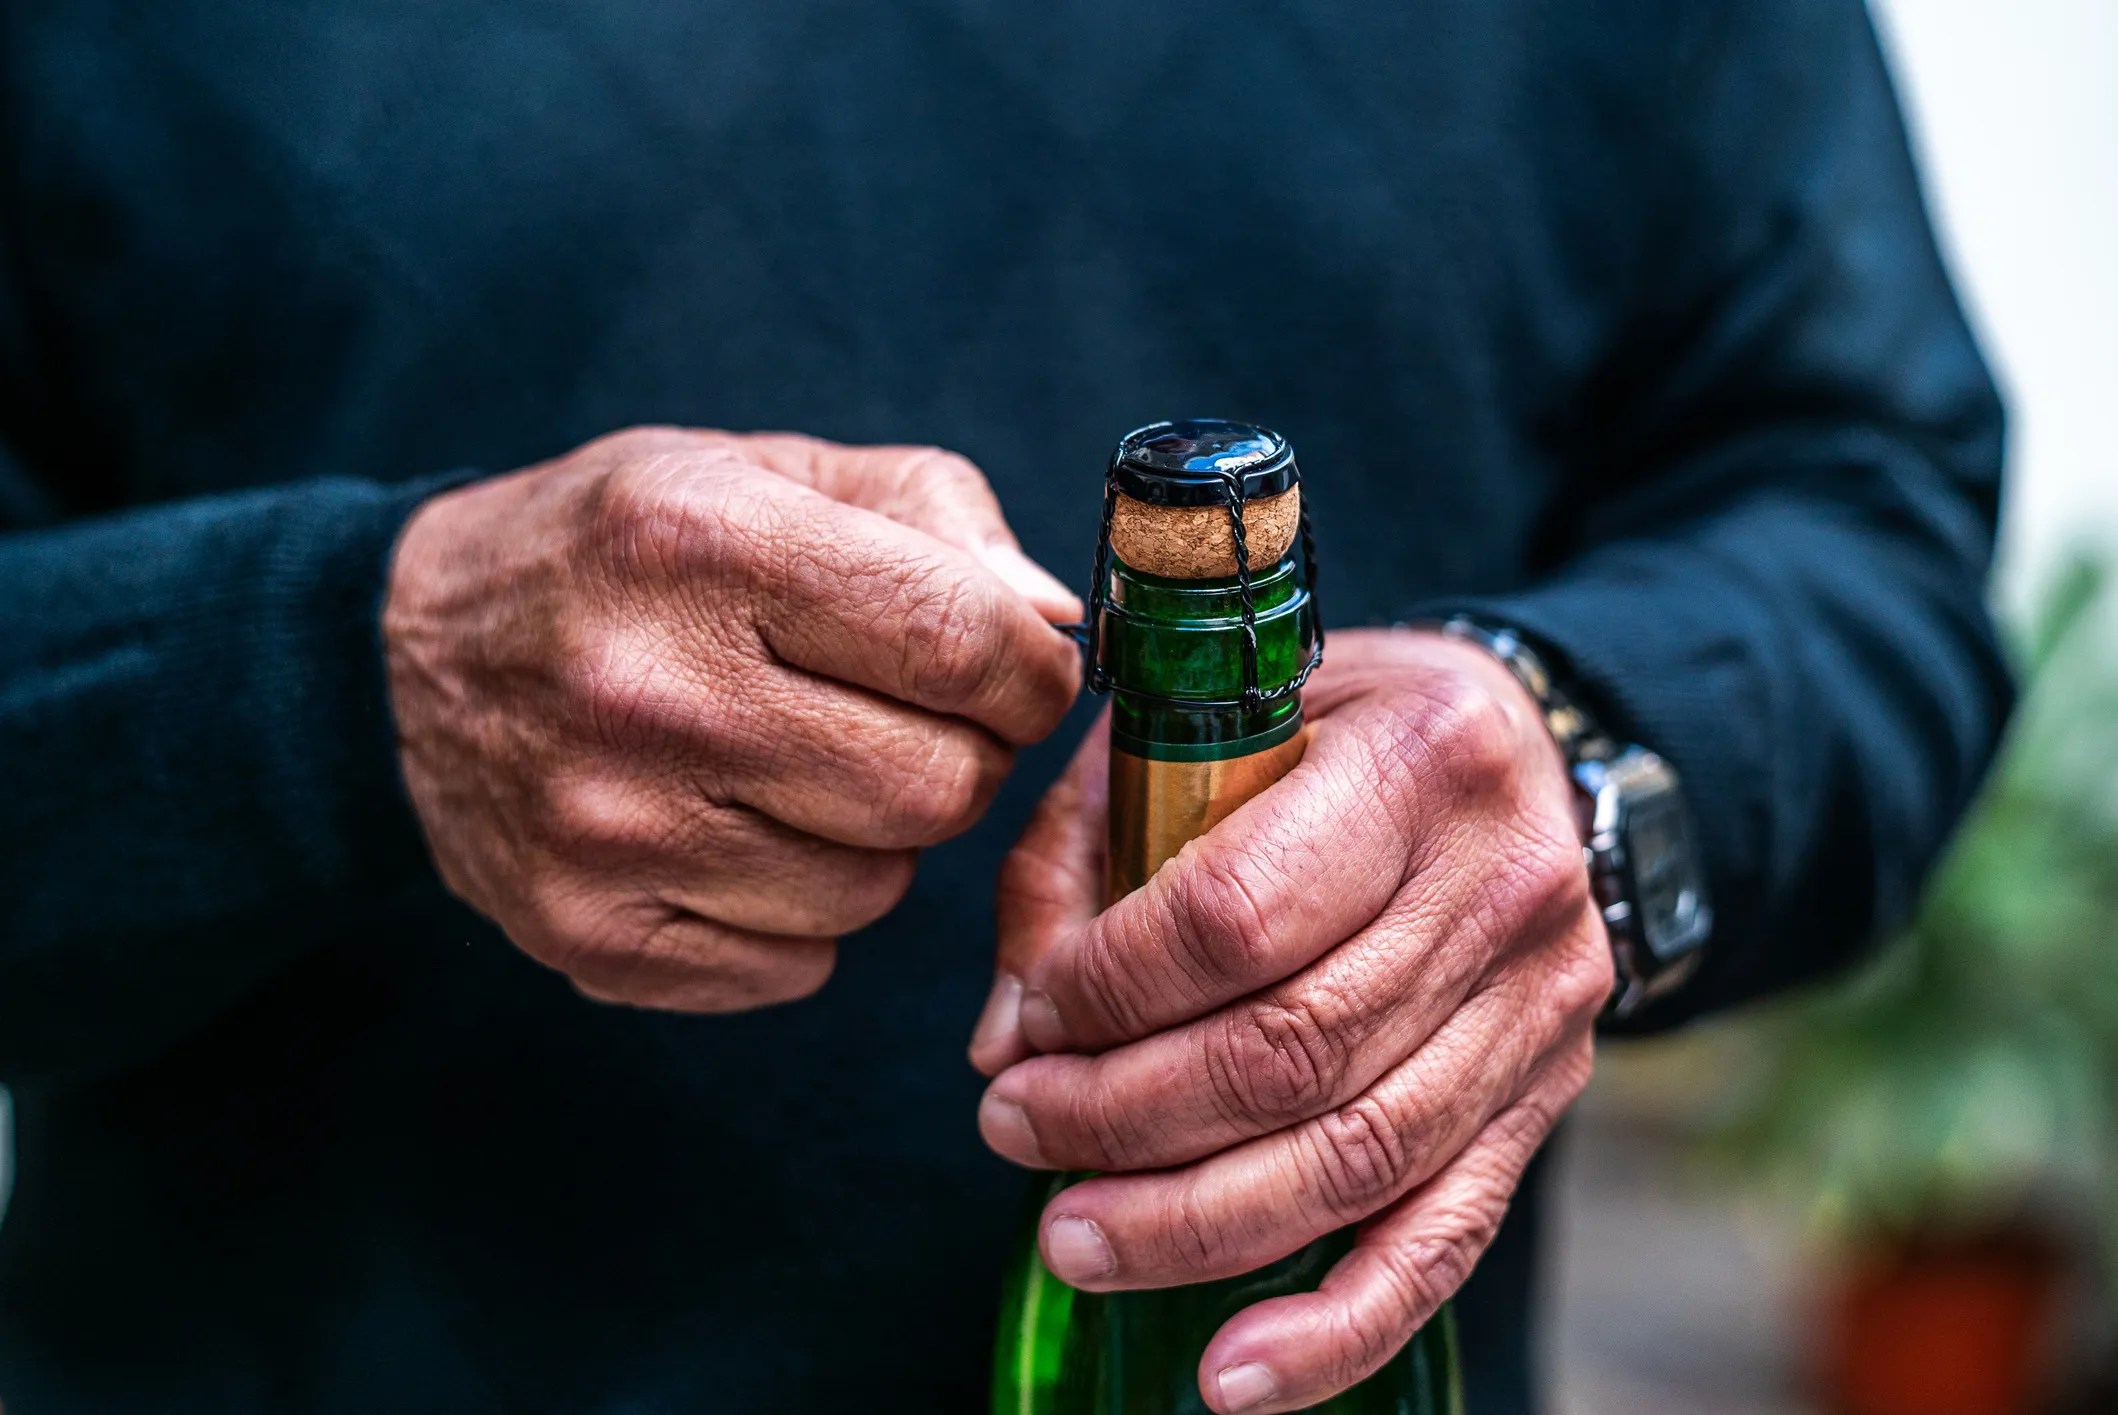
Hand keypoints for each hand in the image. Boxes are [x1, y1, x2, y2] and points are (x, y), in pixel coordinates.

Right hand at [385, 427, 1079, 1011]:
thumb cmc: (628, 549)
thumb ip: (933, 516)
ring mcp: (608, 830)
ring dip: (878, 838)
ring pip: (877, 889)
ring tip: (805, 771)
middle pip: (937, 787)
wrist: (406, 654)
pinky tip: (739, 836)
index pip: (960, 640)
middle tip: (912, 722)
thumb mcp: (765, 470)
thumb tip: (1053, 624)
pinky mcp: (586, 934)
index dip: (1030, 672)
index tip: (1020, 674)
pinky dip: (802, 913)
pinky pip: (798, 966)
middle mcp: (648, 690)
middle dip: (964, 757)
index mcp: (705, 543)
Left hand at [969, 627, 1609, 1412]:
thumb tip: (1007, 1040)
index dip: (1109, 991)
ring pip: (1354, 1160)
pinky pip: (1443, 1239)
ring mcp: (1539, 1007)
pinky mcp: (1543, 1099)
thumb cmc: (1330, 733)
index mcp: (1420, 758)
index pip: (1236, 917)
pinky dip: (1337, 1328)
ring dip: (1192, 1226)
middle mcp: (1503, 885)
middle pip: (1290, 1054)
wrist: (1520, 754)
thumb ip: (1080, 859)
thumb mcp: (1201, 729)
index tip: (1033, 1020)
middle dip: (1122, 1118)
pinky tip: (1233, 1376)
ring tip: (1072, 1239)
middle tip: (1013, 1132)